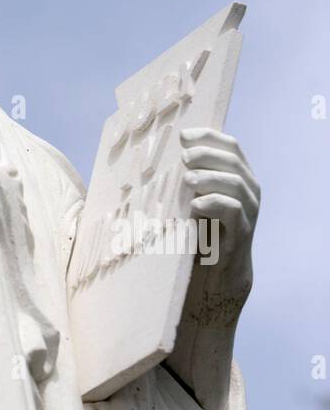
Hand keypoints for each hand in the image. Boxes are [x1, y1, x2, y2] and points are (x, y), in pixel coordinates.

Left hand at [180, 126, 257, 305]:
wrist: (215, 273)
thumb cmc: (199, 229)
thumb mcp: (193, 197)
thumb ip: (189, 176)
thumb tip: (161, 152)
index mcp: (238, 175)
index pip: (230, 145)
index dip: (208, 136)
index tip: (183, 136)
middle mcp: (248, 189)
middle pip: (232, 160)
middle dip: (206, 154)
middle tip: (183, 158)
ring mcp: (249, 210)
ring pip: (235, 183)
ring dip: (209, 177)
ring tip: (187, 180)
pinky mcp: (242, 232)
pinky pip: (233, 210)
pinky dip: (214, 203)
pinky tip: (195, 204)